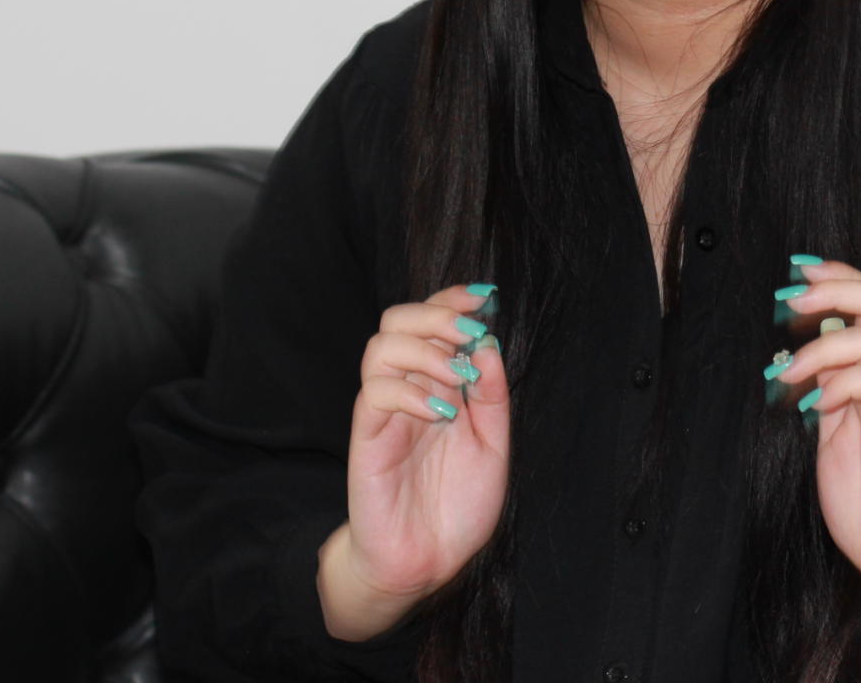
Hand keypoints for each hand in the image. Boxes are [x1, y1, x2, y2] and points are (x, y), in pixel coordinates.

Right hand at [340, 282, 510, 606]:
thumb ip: (492, 399)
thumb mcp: (493, 447)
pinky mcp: (367, 437)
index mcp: (439, 383)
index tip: (485, 297)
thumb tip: (488, 345)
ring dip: (425, 350)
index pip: (432, 320)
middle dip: (437, 314)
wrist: (427, 562)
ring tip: (457, 377)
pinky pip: (374, 394)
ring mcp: (385, 411)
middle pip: (398, 319)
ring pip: (381, 347)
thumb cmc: (457, 506)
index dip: (453, 298)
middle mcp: (409, 388)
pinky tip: (439, 413)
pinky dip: (409, 391)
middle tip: (469, 332)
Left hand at [772, 259, 860, 630]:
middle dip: (837, 289)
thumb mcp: (833, 438)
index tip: (798, 271)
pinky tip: (817, 403)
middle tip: (790, 300)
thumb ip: (823, 394)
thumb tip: (795, 353)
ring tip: (789, 374)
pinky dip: (843, 381)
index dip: (839, 279)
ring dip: (824, 345)